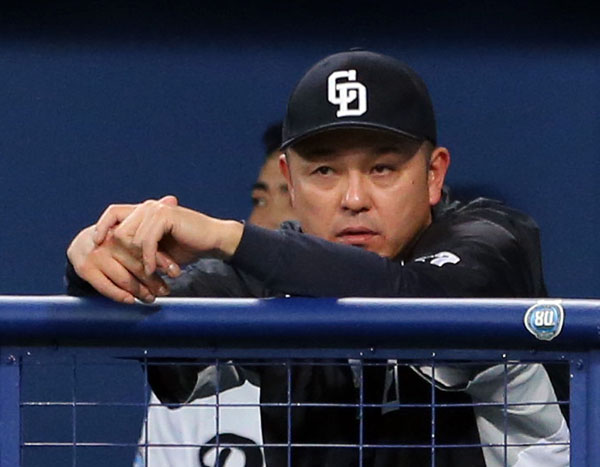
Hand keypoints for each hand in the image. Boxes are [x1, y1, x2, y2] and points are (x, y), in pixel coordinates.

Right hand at [67, 222, 173, 303]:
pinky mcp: (85, 269)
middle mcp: (108, 241)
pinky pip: (105, 286)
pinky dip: (120, 295)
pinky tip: (131, 300)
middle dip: (154, 279)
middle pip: (137, 264)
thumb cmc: (115, 237)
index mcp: (121, 227)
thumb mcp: (131, 224)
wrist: (82, 245)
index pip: (146, 246)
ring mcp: (96, 255)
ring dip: (140, 291)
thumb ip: (152, 215)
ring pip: (124, 278)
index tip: (175, 271)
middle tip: (167, 289)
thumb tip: (173, 198)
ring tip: (153, 297)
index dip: (162, 260)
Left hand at [96, 195, 243, 276]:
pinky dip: (149, 258)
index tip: (96, 245)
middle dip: (126, 256)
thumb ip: (138, 247)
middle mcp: (147, 207)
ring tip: (152, 273)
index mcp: (143, 211)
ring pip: (131, 239)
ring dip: (140, 260)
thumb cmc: (187, 247)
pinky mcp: (165, 216)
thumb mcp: (157, 249)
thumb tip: (112, 257)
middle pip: (119, 232)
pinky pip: (146, 241)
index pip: (112, 213)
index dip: (101, 227)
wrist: (213, 241)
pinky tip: (155, 269)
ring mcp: (156, 209)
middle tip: (139, 273)